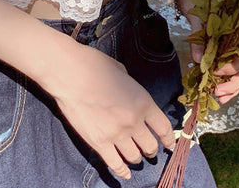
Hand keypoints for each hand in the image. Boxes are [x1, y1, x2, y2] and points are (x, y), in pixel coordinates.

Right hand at [44, 42, 175, 180]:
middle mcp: (134, 121)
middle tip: (147, 148)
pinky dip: (122, 171)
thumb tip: (130, 93)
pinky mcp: (99, 143)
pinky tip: (126, 173)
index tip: (169, 144)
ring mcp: (116, 134)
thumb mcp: (121, 71)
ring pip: (134, 157)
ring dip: (136, 157)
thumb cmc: (94, 65)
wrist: (70, 74)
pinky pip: (116, 164)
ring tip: (133, 155)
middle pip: (150, 147)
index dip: (169, 139)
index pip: (164, 128)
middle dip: (151, 149)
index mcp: (143, 102)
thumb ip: (131, 87)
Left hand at [186, 12, 238, 103]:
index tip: (215, 72)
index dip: (231, 69)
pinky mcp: (224, 49)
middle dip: (233, 85)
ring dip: (233, 87)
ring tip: (221, 99)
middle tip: (218, 95)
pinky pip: (235, 68)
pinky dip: (236, 81)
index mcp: (236, 32)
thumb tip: (198, 61)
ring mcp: (233, 46)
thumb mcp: (197, 17)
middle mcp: (238, 41)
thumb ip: (199, 38)